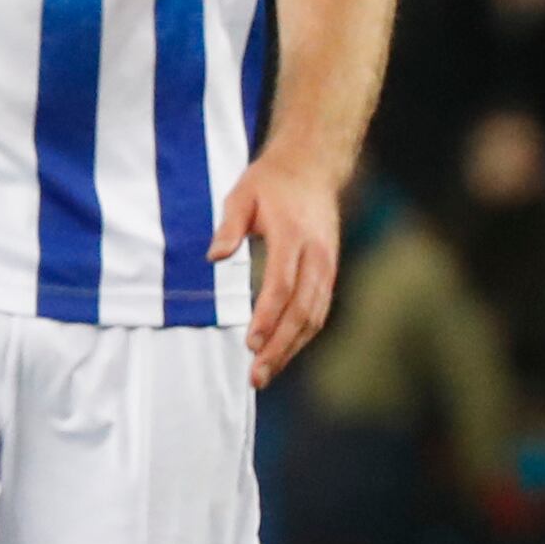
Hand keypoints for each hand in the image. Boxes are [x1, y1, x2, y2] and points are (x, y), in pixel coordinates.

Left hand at [212, 156, 339, 388]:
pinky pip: (319, 311)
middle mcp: (315, 254)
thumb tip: (214, 257)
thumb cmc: (271, 182)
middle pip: (300, 310)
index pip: (282, 284)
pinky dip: (302, 337)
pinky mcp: (329, 273)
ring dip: (290, 349)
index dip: (267, 317)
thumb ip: (229, 226)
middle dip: (278, 346)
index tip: (250, 343)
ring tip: (265, 373)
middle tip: (256, 376)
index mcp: (292, 235)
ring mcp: (327, 266)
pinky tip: (283, 354)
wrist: (313, 167)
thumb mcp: (242, 194)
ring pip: (313, 317)